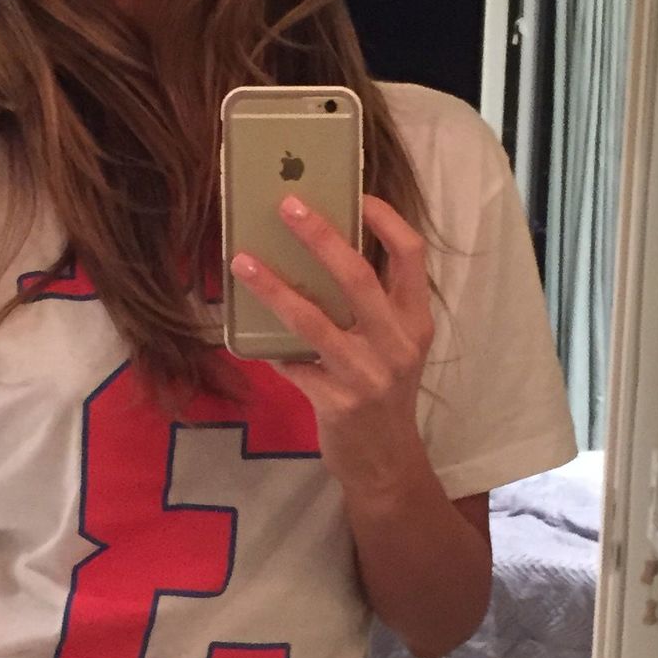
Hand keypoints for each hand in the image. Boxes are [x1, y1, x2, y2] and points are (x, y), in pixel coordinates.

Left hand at [229, 193, 434, 499]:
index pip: (411, 255)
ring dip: (273, 287)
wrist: (385, 462)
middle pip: (358, 277)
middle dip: (321, 236)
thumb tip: (323, 250)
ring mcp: (368, 375)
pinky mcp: (337, 402)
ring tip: (241, 261)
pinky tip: (244, 338)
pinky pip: (292, 364)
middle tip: (287, 205)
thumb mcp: (394, 346)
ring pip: (314, 320)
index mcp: (415, 321)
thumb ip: (373, 307)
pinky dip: (266, 348)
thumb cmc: (383, 392)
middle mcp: (397, 343)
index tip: (356, 195)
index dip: (386, 220)